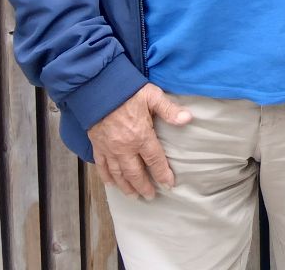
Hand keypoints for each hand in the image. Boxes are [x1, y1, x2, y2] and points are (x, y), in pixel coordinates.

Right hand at [87, 83, 190, 198]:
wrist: (96, 88)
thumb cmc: (126, 91)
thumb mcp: (152, 96)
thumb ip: (169, 109)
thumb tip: (188, 118)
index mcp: (141, 136)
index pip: (155, 160)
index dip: (162, 174)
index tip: (169, 185)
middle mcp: (124, 147)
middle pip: (135, 173)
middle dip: (144, 186)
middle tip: (150, 196)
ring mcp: (109, 148)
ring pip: (118, 174)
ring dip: (126, 187)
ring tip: (133, 196)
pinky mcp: (97, 145)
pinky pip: (102, 166)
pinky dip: (106, 177)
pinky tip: (111, 184)